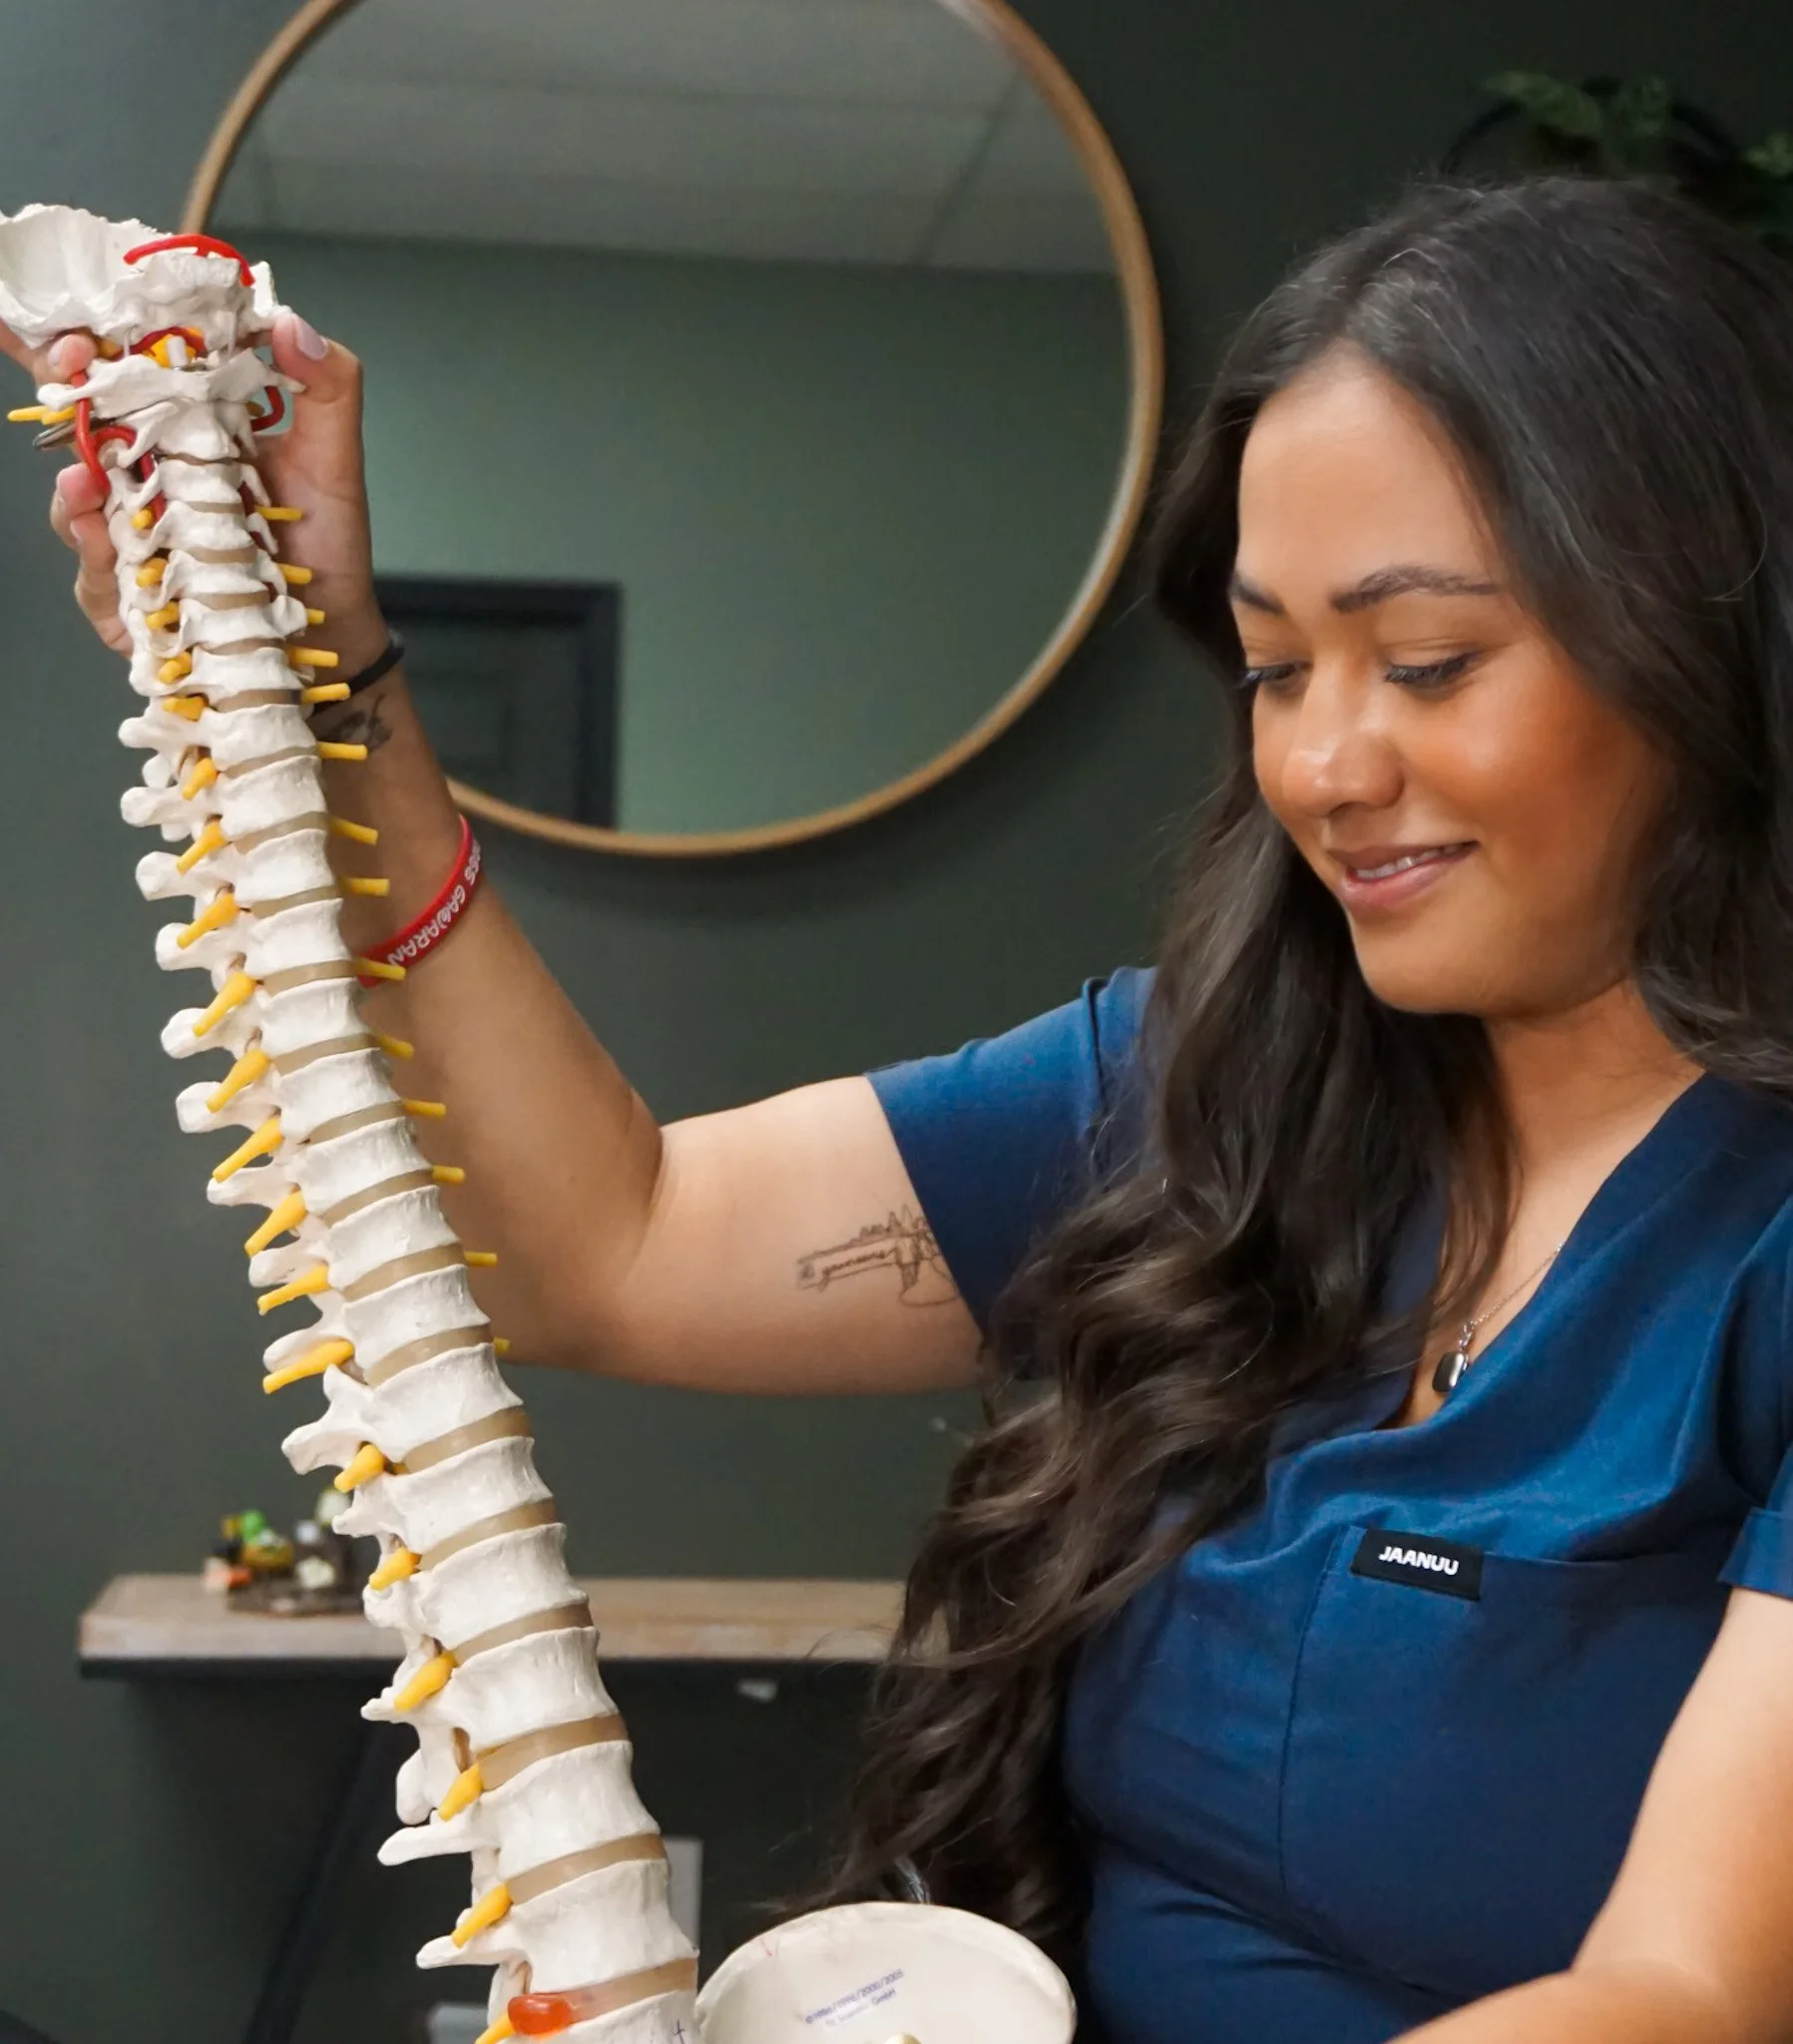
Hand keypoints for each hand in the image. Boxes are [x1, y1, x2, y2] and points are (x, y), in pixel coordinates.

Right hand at [0, 311, 388, 670]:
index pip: (130, 374)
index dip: (96, 343)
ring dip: (74, 482)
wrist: (331, 630)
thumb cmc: (326, 542)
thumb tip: (285, 321)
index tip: (82, 323)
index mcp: (192, 429)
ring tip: (83, 474)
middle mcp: (153, 474)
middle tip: (64, 364)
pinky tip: (100, 532)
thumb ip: (326, 384)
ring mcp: (136, 530)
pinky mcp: (130, 591)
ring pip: (80, 497)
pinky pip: (95, 570)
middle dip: (64, 390)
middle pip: (86, 425)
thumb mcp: (335, 457)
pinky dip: (92, 550)